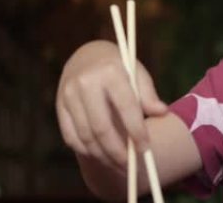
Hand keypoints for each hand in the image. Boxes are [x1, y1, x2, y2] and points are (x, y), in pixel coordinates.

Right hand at [56, 40, 167, 169]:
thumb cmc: (120, 68)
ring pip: (85, 136)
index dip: (137, 131)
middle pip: (101, 127)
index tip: (145, 149)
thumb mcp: (137, 74)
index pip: (126, 107)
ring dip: (102, 156)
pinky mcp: (59, 105)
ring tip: (118, 165)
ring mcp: (68, 94)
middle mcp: (86, 82)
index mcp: (111, 71)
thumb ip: (148, 94)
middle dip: (117, 152)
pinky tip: (100, 155)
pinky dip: (86, 150)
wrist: (87, 56)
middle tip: (129, 167)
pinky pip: (71, 136)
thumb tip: (163, 112)